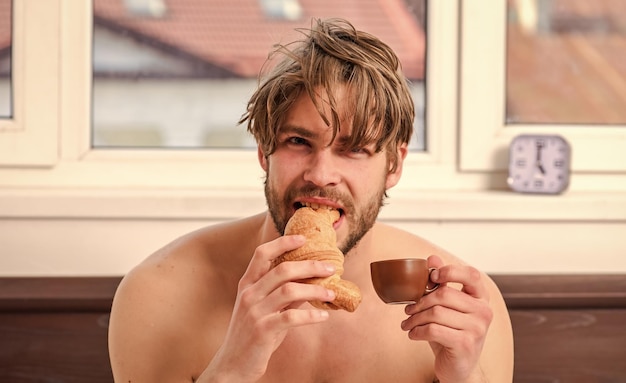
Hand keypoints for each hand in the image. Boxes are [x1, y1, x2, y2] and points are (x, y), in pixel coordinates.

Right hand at [201, 235, 335, 381]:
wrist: (233, 365)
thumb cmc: (252, 335)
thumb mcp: (265, 310)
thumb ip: (284, 295)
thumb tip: (310, 281)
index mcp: (247, 284)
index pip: (262, 254)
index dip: (282, 243)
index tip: (303, 238)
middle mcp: (249, 294)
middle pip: (282, 269)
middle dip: (310, 266)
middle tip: (330, 268)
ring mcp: (254, 312)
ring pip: (289, 290)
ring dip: (315, 290)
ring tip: (331, 293)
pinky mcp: (262, 330)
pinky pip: (292, 317)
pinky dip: (311, 316)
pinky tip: (323, 316)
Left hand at [401, 255, 492, 382]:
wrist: (459, 368)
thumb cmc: (452, 333)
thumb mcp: (447, 308)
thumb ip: (442, 283)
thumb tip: (432, 258)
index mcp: (481, 298)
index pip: (471, 275)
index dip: (450, 271)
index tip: (432, 277)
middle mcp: (484, 312)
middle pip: (444, 294)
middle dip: (420, 302)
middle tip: (408, 309)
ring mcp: (477, 329)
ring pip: (435, 312)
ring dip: (414, 318)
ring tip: (407, 323)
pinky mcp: (465, 344)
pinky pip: (433, 329)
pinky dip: (417, 331)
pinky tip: (412, 334)